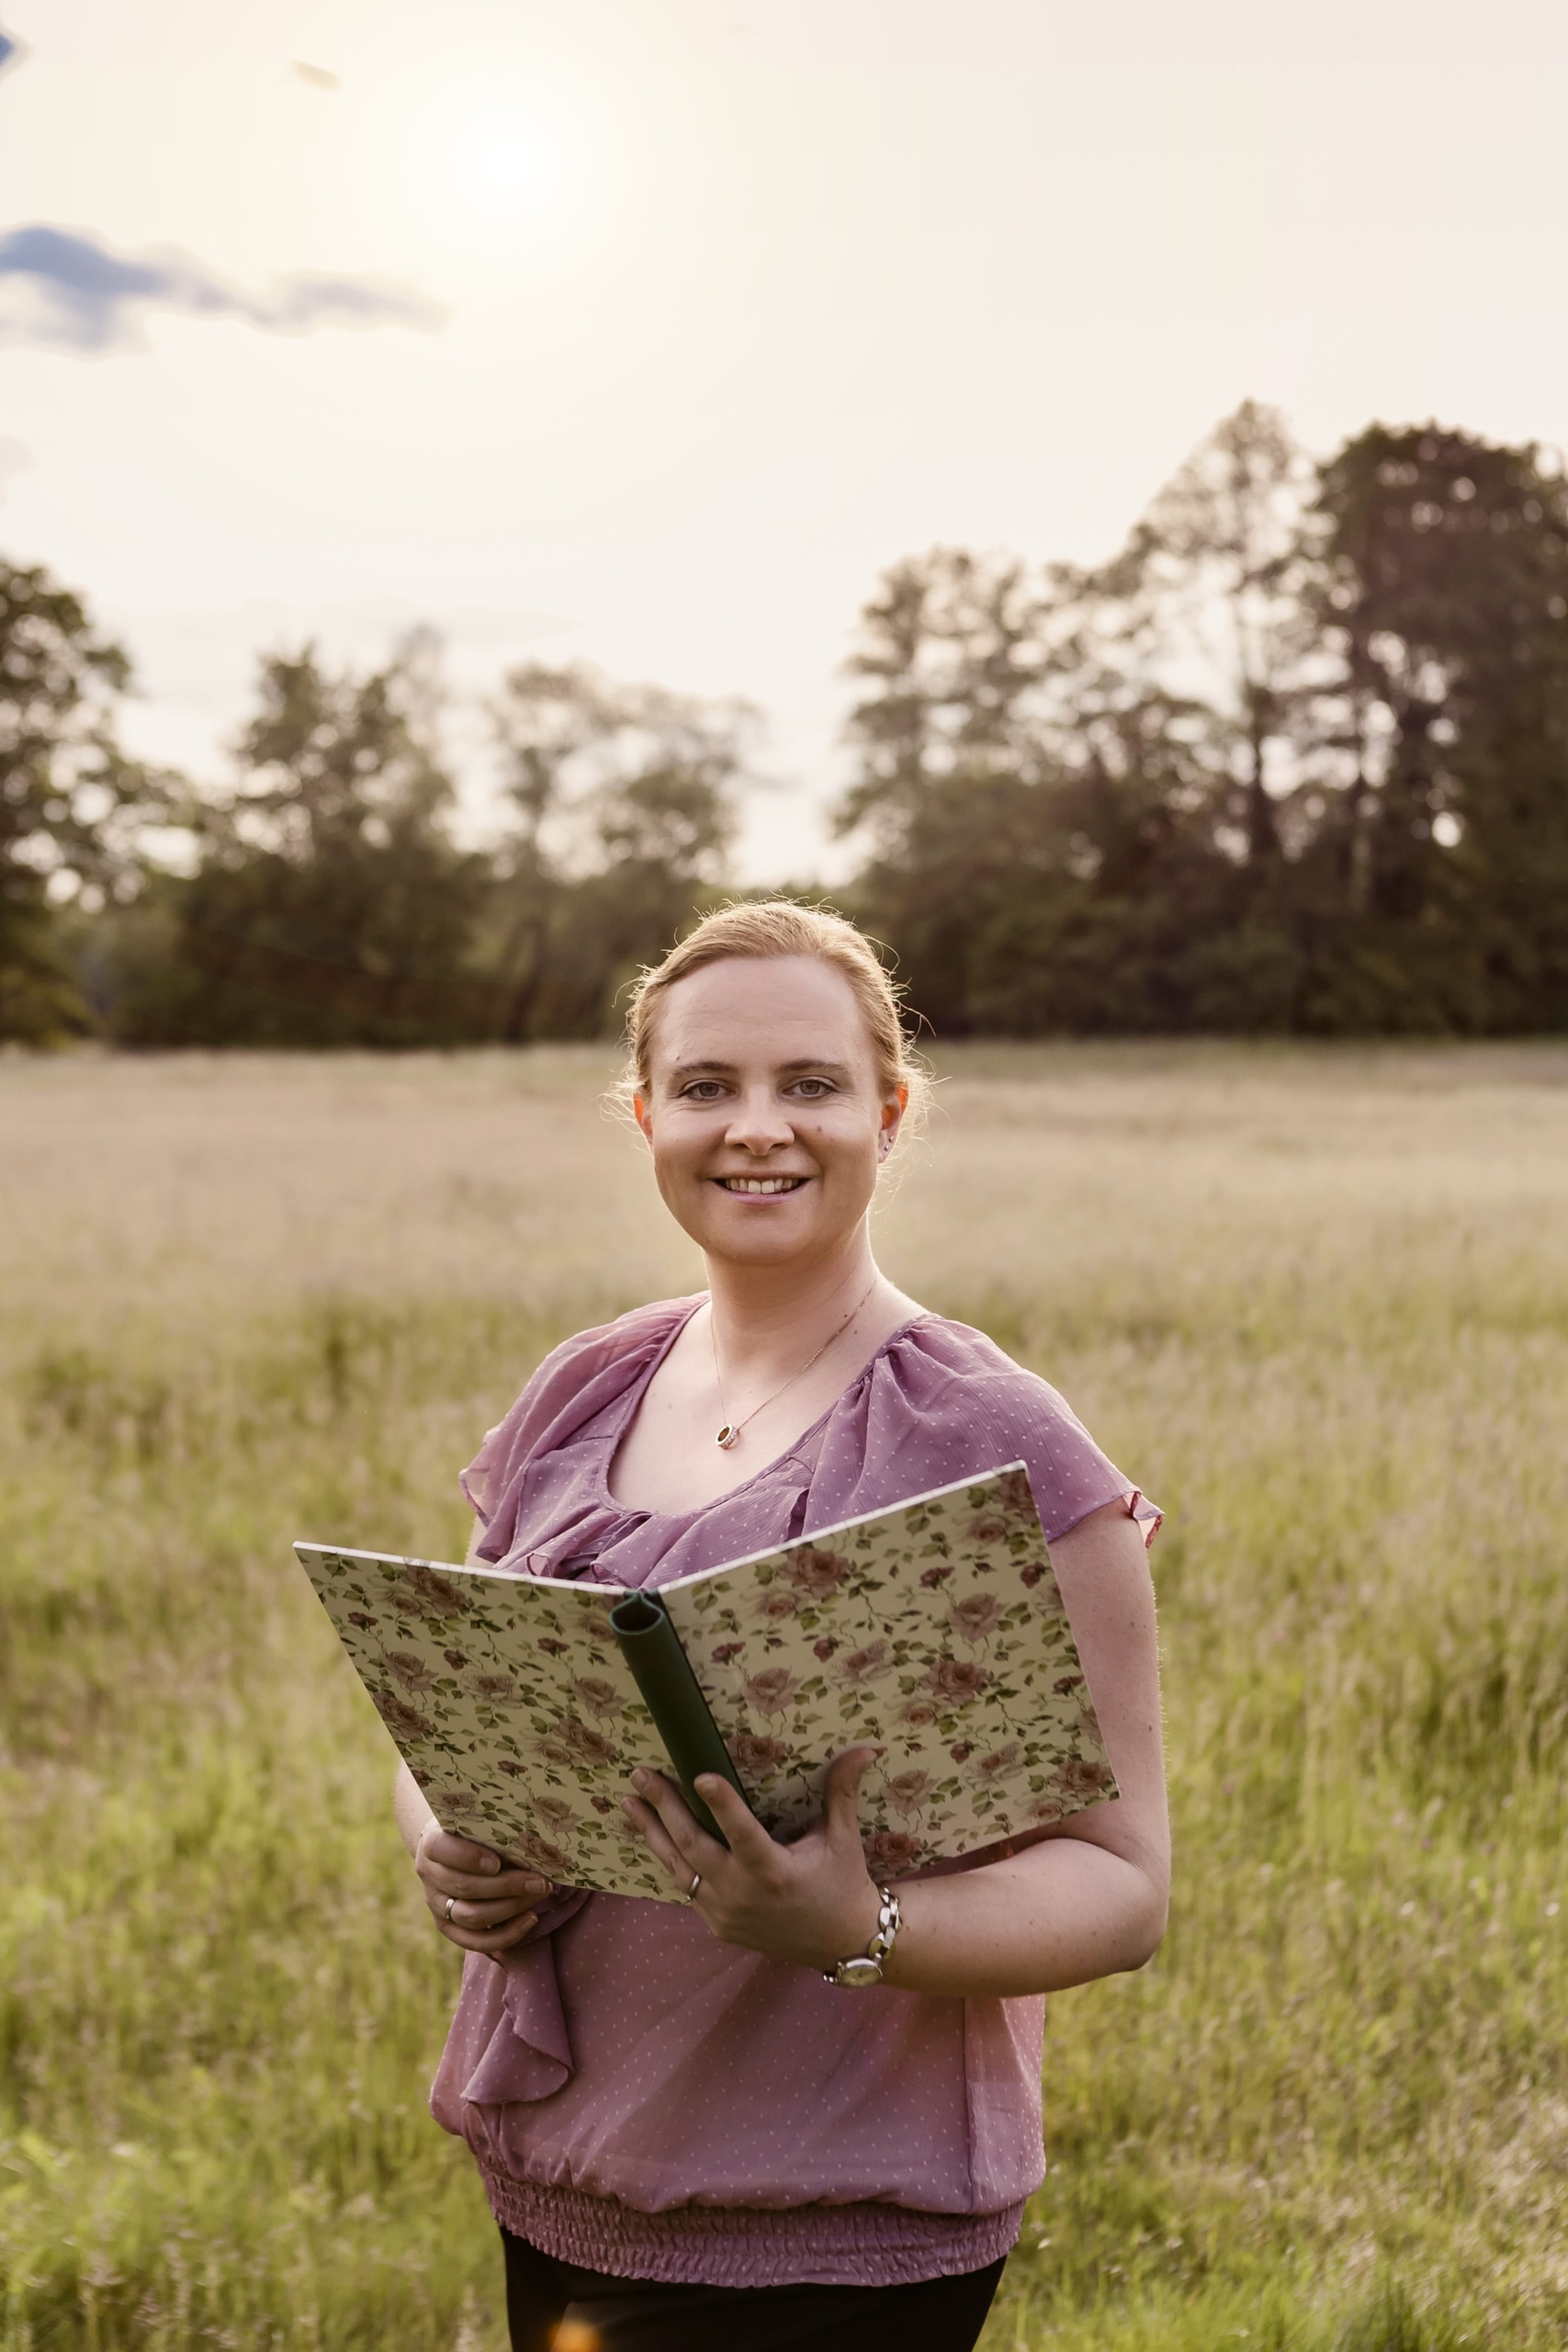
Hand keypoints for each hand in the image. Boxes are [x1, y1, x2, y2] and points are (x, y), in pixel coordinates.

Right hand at [412, 1820, 552, 1955]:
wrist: (450, 1847)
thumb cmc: (473, 1831)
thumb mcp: (476, 1823)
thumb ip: (495, 1833)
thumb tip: (538, 1845)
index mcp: (432, 1844)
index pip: (441, 1850)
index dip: (468, 1858)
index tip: (497, 1863)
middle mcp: (430, 1875)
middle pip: (465, 1887)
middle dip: (507, 1886)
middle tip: (539, 1881)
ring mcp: (437, 1905)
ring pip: (471, 1916)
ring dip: (511, 1907)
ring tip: (539, 1894)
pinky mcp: (448, 1927)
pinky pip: (475, 1941)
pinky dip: (506, 1934)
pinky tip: (530, 1919)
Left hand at [623, 1747, 885, 1972]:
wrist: (842, 1943)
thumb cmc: (843, 1882)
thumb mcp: (843, 1838)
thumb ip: (842, 1791)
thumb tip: (866, 1748)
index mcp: (774, 1870)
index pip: (742, 1832)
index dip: (722, 1805)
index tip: (700, 1776)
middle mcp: (743, 1894)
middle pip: (693, 1845)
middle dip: (663, 1808)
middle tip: (641, 1776)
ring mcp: (725, 1913)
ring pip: (679, 1868)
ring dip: (652, 1833)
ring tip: (628, 1802)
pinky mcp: (718, 1925)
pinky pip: (687, 1889)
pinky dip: (669, 1860)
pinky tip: (652, 1835)